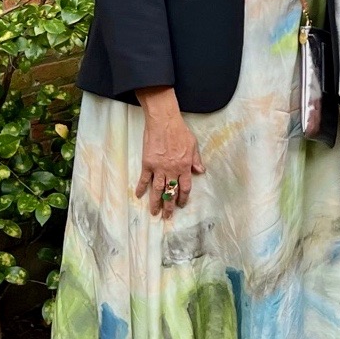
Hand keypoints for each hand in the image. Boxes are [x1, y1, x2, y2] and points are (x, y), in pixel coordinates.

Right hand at [134, 88, 203, 218]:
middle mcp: (172, 170)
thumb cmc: (180, 131)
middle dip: (169, 206)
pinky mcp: (147, 164)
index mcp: (185, 166)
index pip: (185, 188)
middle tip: (167, 216)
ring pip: (158, 190)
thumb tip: (200, 171)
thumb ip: (196, 159)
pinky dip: (141, 188)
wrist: (164, 122)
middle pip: (171, 192)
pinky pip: (144, 179)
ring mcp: (159, 168)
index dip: (183, 198)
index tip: (181, 205)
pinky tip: (139, 196)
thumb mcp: (193, 145)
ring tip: (154, 213)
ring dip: (156, 203)